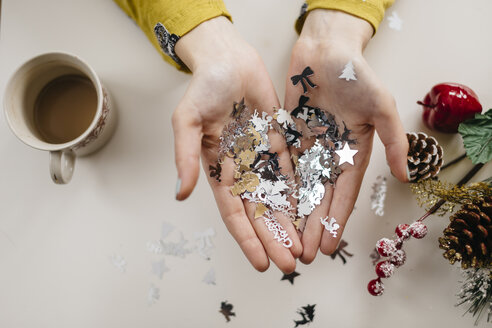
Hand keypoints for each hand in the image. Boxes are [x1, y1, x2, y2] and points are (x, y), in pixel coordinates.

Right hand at [173, 17, 301, 272]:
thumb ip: (184, 156)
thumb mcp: (187, 121)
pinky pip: (293, 172)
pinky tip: (312, 213)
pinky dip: (301, 193)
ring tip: (303, 248)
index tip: (260, 264)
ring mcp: (261, 157)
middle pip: (260, 212)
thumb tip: (179, 193)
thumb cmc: (204, 87)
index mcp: (218, 169)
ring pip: (278, 197)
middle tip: (290, 265)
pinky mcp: (279, 142)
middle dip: (274, 239)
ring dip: (290, 223)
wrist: (229, 59)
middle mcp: (241, 169)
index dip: (246, 239)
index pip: (233, 213)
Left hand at [284, 10, 408, 263]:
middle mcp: (329, 156)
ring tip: (286, 239)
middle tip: (303, 254)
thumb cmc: (357, 75)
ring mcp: (307, 149)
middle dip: (312, 226)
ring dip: (293, 215)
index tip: (329, 246)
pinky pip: (281, 167)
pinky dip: (276, 188)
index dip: (336, 221)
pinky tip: (269, 208)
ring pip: (298, 188)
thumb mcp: (382, 105)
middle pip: (319, 198)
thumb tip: (406, 176)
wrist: (325, 50)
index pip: (343, 194)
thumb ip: (393, 140)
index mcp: (353, 153)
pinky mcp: (287, 138)